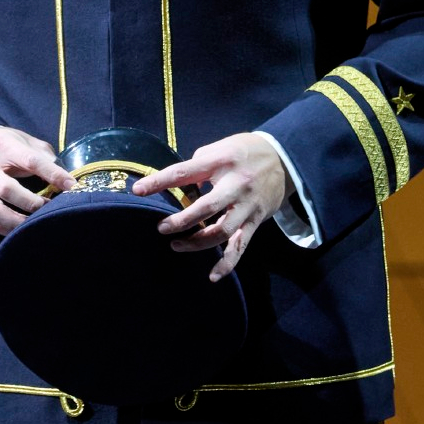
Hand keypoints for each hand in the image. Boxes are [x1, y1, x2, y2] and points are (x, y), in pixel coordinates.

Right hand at [0, 125, 74, 234]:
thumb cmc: (4, 145)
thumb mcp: (23, 139)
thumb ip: (43, 155)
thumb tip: (63, 176)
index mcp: (1, 145)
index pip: (29, 161)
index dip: (52, 174)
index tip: (71, 185)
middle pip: (7, 190)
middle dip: (32, 203)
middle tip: (49, 206)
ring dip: (19, 221)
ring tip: (36, 221)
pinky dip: (9, 228)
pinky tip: (23, 227)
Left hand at [134, 133, 285, 282]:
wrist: (285, 159)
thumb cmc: (244, 152)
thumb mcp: (220, 148)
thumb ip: (198, 165)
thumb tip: (176, 184)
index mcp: (222, 162)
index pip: (185, 172)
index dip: (160, 181)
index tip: (138, 190)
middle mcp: (236, 185)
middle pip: (207, 207)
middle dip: (182, 220)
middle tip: (161, 228)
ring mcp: (247, 206)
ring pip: (222, 231)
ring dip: (197, 242)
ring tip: (176, 245)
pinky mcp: (255, 221)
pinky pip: (241, 246)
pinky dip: (227, 262)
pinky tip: (213, 275)